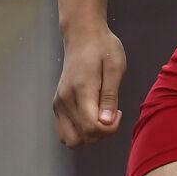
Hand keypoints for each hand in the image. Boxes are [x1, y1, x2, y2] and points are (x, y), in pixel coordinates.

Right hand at [53, 25, 126, 147]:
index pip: (91, 127)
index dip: (109, 129)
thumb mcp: (115, 68)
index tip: (119, 113)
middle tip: (112, 113)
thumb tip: (107, 122)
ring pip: (69, 139)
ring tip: (102, 116)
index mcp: (80, 90)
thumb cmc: (103, 49)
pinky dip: (79, 131)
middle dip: (100, 133)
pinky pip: (65, 131)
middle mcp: (64, 101)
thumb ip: (110, 96)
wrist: (83, 36)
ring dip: (89, 135)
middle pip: (80, 138)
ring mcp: (58, 104)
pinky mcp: (57, 105)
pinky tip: (92, 115)